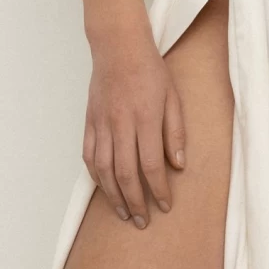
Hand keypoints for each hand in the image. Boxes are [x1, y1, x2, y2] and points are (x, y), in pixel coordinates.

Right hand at [82, 27, 185, 229]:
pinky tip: (105, 189)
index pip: (151, 164)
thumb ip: (175, 132)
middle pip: (125, 173)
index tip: (165, 205)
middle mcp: (120, 124)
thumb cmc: (151, 70)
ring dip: (113, 195)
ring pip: (103, 169)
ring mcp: (101, 124)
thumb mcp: (173, 97)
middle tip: (143, 221)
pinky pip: (89, 156)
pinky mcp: (89, 122)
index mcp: (145, 118)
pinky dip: (96, 177)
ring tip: (124, 212)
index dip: (158, 189)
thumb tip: (178, 165)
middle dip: (135, 201)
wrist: (118, 48)